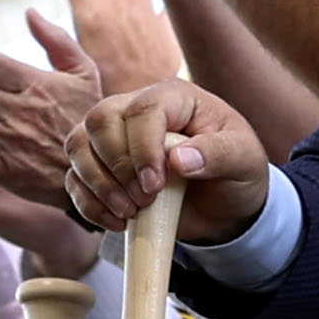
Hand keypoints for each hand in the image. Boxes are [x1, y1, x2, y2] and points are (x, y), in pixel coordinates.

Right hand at [66, 78, 269, 242]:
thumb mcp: (244, 160)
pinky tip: (117, 222)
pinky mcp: (100, 166)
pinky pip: (74, 178)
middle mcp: (137, 109)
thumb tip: (180, 159)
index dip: (142, 148)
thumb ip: (219, 154)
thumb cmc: (237, 171)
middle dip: (117, 166)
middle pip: (100, 121)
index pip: (143, 109)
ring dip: (98, 185)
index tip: (155, 185)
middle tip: (145, 200)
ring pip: (78, 145)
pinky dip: (89, 203)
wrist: (224, 203)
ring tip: (131, 212)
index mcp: (175, 97)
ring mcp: (113, 137)